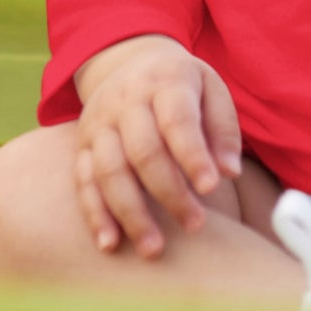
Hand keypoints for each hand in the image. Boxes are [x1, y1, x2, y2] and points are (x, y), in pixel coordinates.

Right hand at [73, 34, 241, 258]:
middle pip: (143, 151)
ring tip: (154, 249)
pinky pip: (83, 183)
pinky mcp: (81, 145)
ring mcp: (98, 123)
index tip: (212, 188)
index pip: (177, 121)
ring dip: (131, 213)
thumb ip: (222, 128)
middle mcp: (126, 100)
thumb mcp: (211, 88)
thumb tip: (229, 172)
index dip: (194, 155)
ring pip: (109, 171)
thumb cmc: (182, 85)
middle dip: (169, 193)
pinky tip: (110, 245)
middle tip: (196, 226)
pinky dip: (95, 215)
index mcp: (165, 81)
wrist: (129, 61)